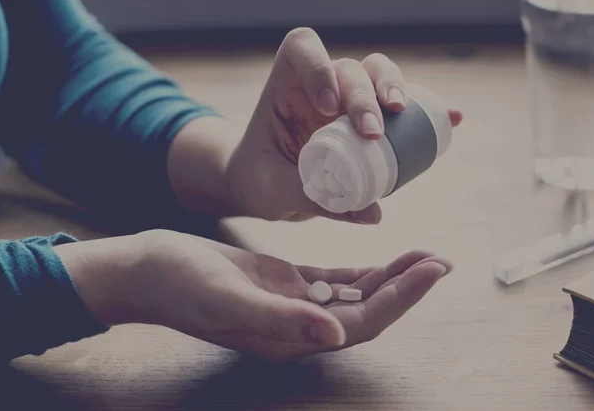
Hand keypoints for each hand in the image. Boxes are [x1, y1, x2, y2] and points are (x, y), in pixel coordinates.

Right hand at [59, 230, 451, 361]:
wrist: (152, 269)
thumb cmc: (181, 285)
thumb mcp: (227, 299)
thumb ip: (281, 320)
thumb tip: (336, 335)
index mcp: (290, 337)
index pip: (362, 322)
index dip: (401, 298)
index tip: (433, 269)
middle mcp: (298, 326)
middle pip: (367, 310)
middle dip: (407, 286)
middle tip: (441, 259)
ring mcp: (292, 304)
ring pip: (354, 295)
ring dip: (389, 276)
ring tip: (422, 255)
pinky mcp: (283, 283)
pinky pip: (332, 281)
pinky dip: (359, 271)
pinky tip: (380, 260)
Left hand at [227, 27, 462, 223]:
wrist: (266, 188)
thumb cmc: (261, 181)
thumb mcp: (275, 191)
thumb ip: (313, 200)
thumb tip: (373, 213)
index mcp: (285, 89)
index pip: (302, 50)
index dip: (318, 66)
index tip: (326, 106)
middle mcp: (320, 86)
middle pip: (350, 68)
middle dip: (364, 94)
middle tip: (371, 132)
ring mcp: (347, 101)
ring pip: (378, 75)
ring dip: (394, 89)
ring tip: (403, 114)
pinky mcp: (367, 119)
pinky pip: (401, 108)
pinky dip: (426, 110)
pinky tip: (451, 119)